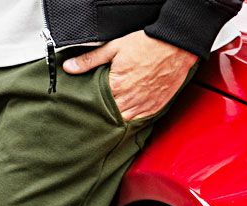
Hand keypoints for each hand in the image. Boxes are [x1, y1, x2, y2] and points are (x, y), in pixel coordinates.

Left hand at [62, 31, 197, 121]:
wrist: (177, 45)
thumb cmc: (148, 44)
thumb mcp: (115, 48)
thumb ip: (90, 60)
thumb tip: (69, 67)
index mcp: (117, 87)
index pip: (97, 107)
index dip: (92, 108)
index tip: (88, 108)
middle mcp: (130, 100)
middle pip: (110, 116)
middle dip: (104, 115)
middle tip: (99, 113)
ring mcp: (144, 106)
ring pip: (124, 121)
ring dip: (118, 118)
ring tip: (113, 113)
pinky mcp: (155, 107)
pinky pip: (140, 120)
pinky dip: (134, 117)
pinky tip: (128, 112)